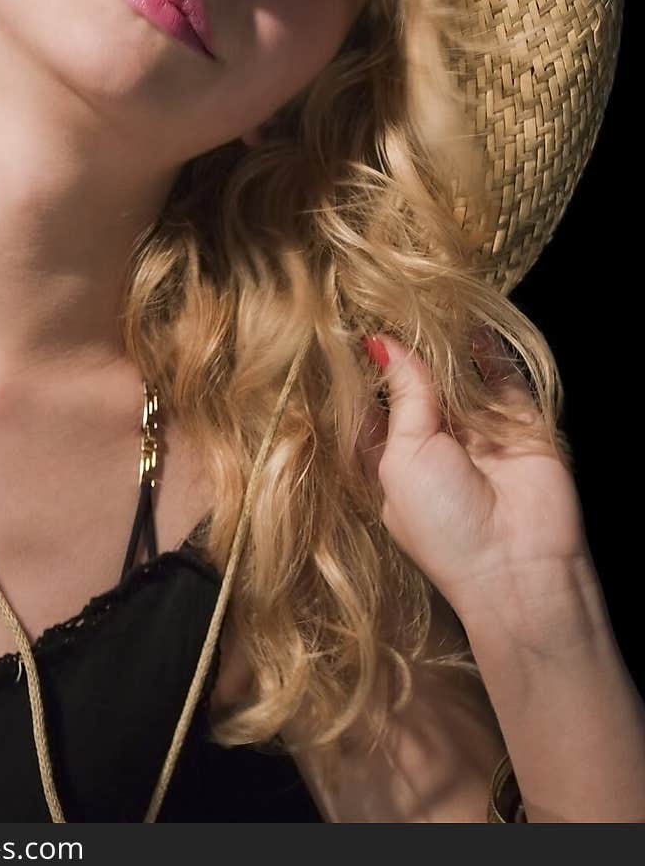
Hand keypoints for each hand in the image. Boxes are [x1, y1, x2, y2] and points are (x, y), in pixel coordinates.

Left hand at [359, 330, 591, 620]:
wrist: (521, 566)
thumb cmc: (443, 520)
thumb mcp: (404, 455)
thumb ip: (403, 395)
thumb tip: (383, 343)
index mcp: (391, 462)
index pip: (370, 408)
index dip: (360, 373)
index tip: (343, 327)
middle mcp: (432, 445)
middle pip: (414, 386)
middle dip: (404, 351)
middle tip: (386, 300)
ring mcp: (476, 432)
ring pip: (456, 377)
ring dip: (444, 345)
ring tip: (425, 301)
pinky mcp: (517, 422)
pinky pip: (501, 376)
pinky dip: (487, 349)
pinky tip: (470, 320)